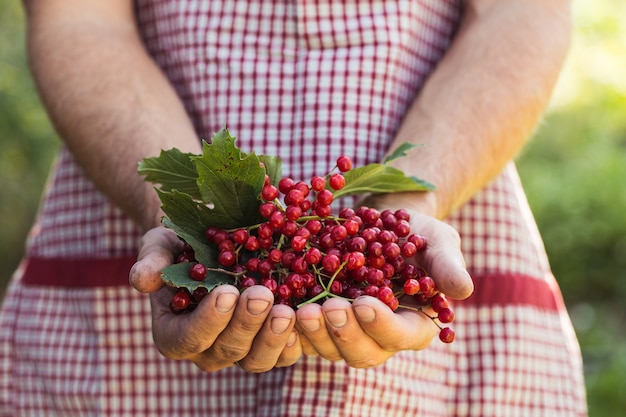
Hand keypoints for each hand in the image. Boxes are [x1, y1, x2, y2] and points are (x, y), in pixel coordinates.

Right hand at [129, 227, 301, 372]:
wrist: (210, 244)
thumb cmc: (180, 246)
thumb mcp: (160, 247)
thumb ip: (151, 261)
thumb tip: (142, 280)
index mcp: (174, 333)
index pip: (187, 338)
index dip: (207, 320)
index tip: (226, 292)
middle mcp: (207, 350)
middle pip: (228, 350)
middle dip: (246, 324)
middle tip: (262, 296)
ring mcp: (240, 349)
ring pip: (258, 359)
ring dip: (274, 337)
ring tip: (287, 309)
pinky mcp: (268, 340)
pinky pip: (284, 351)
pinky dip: (296, 338)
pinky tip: (305, 316)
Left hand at [295, 210, 472, 366]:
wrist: (379, 223)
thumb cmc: (415, 234)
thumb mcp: (437, 242)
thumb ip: (447, 265)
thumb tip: (463, 290)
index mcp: (412, 324)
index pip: (400, 337)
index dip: (382, 325)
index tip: (364, 303)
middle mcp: (378, 335)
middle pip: (361, 352)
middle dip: (343, 334)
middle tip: (327, 309)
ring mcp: (346, 329)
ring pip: (328, 347)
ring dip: (314, 332)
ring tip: (300, 310)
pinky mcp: (320, 318)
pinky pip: (303, 332)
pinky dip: (290, 325)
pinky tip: (279, 308)